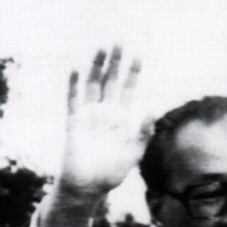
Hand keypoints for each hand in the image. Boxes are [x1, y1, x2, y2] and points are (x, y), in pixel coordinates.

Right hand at [58, 47, 150, 197]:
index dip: (133, 72)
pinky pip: (73, 99)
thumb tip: (153, 109)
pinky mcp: (74, 122)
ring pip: (92, 84)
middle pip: (110, 80)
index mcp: (120, 118)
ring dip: (97, 65)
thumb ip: (144, 132)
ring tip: (102, 46)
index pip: (128, 89)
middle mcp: (104, 112)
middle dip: (116, 61)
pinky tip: (77, 68)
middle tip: (120, 39)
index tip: (139, 54)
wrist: (88, 187)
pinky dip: (74, 84)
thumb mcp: (135, 152)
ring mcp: (88, 115)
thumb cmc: (112, 172)